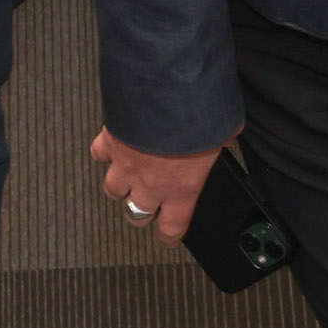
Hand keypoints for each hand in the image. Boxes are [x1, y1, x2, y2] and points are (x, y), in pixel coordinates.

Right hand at [88, 125, 229, 248]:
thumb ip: (222, 142)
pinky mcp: (109, 142)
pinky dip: (104, 151)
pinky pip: (100, 153)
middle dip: (141, 211)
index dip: (168, 236)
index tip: (168, 237)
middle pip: (136, 214)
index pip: (171, 228)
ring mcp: (126, 164)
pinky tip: (112, 146)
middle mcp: (150, 183)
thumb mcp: (224, 132)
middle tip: (147, 203)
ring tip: (127, 177)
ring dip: (121, 185)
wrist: (166, 91)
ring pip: (113, 189)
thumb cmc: (197, 115)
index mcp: (182, 188)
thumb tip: (227, 136)